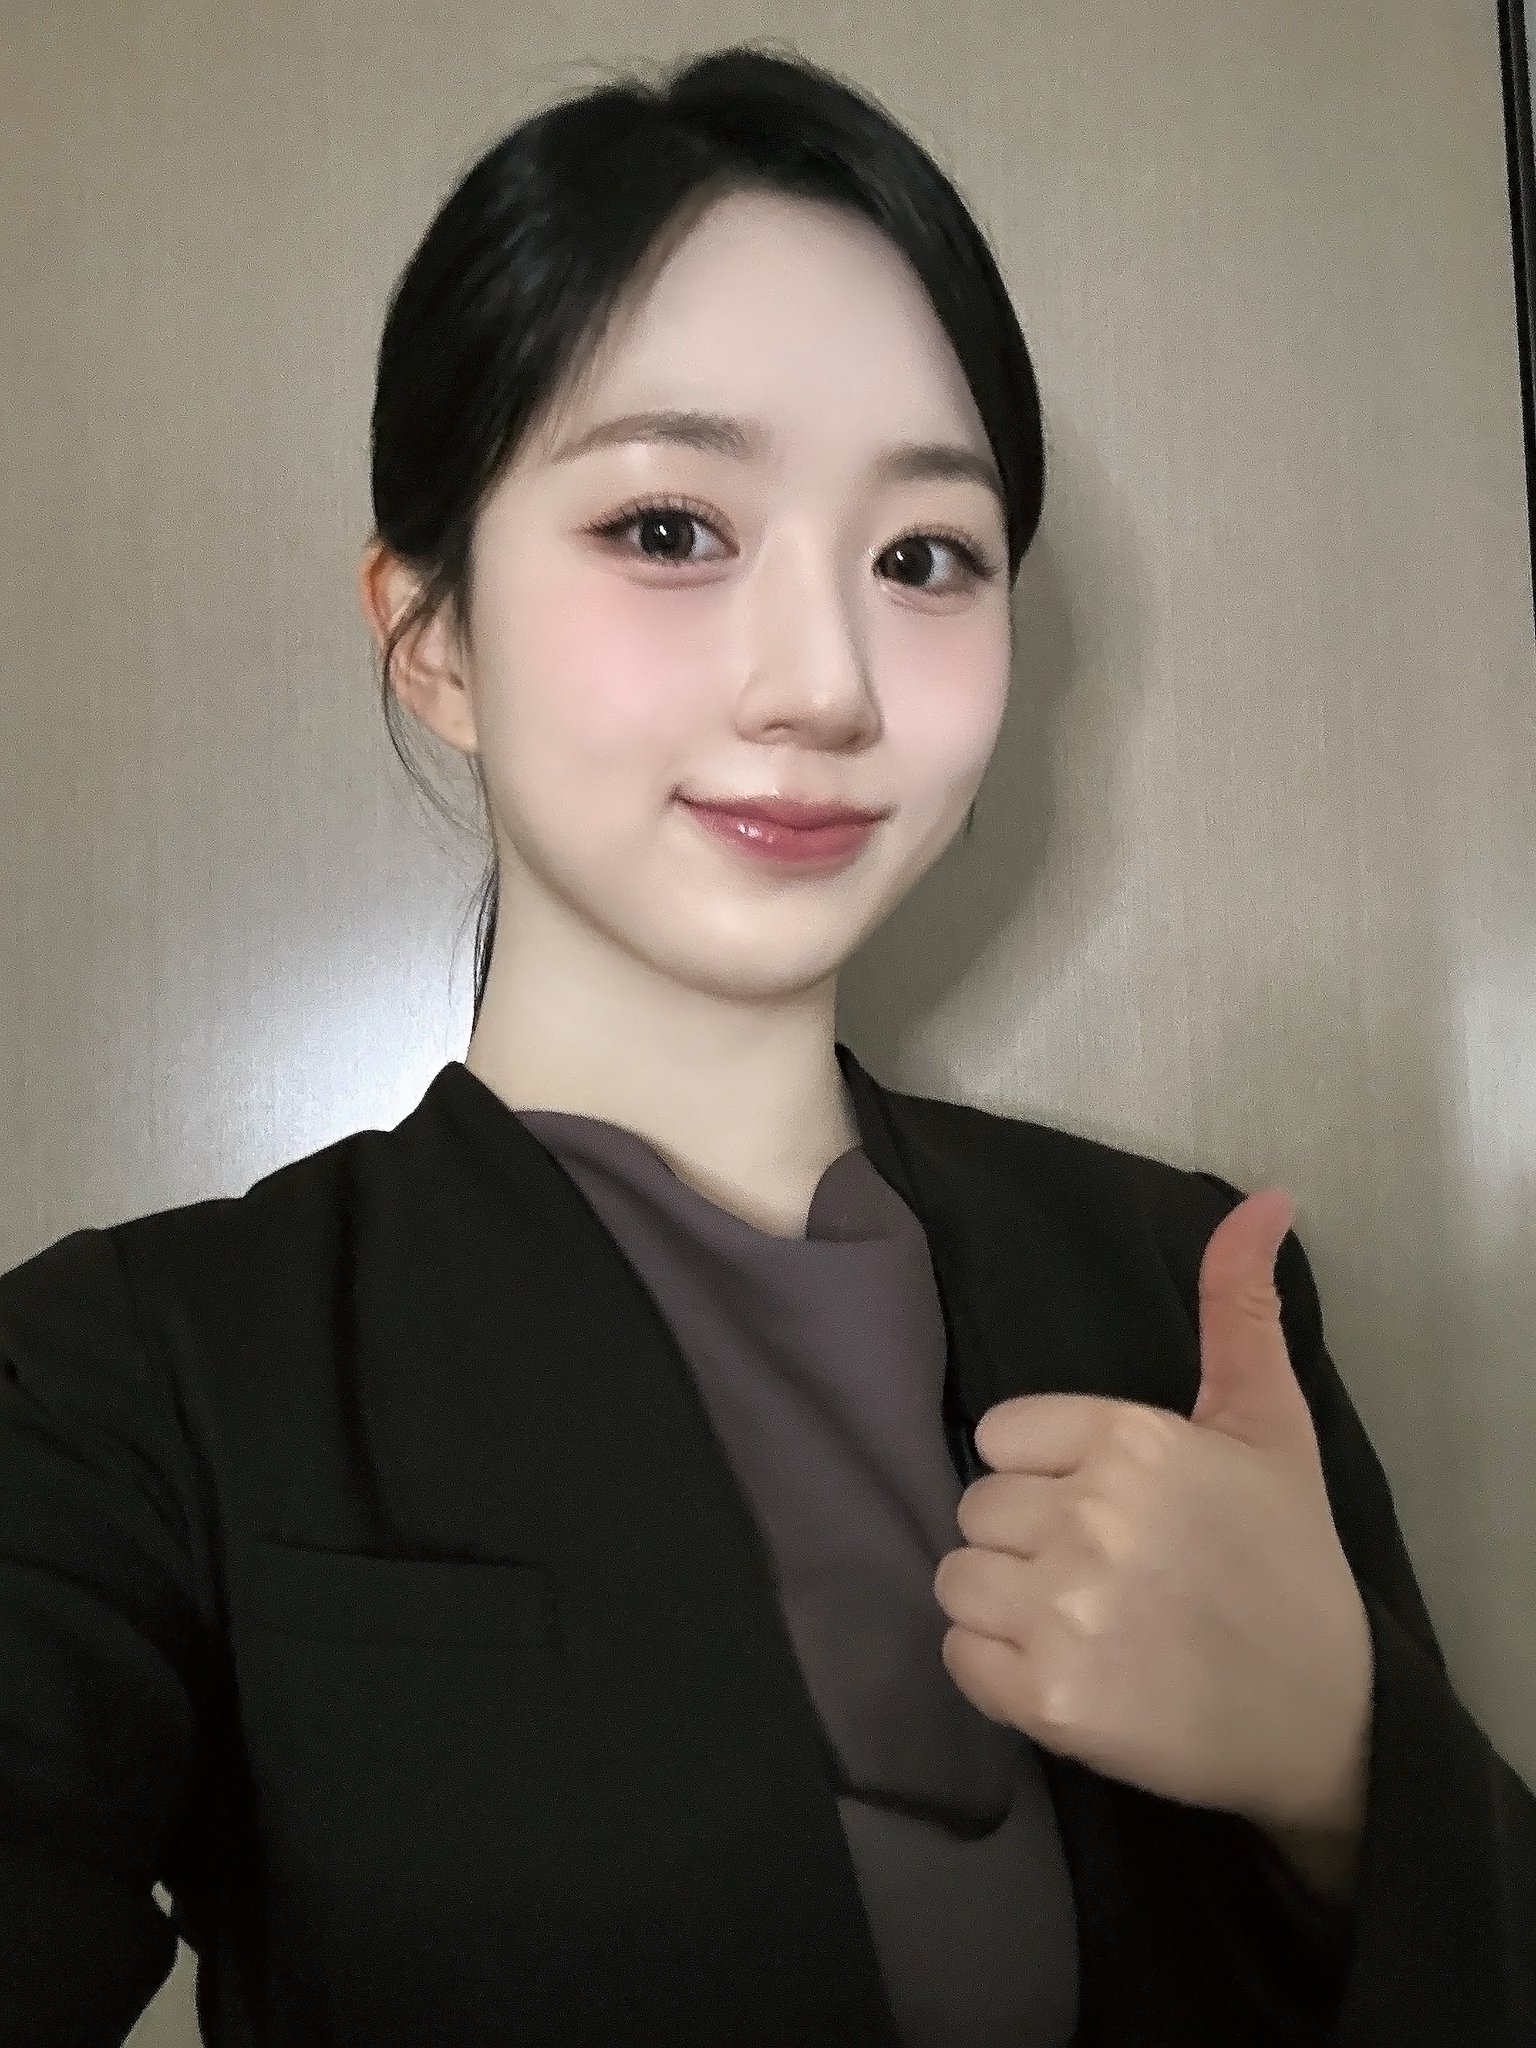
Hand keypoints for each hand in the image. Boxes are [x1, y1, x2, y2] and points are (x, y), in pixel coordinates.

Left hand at [932, 1189, 1373, 1836]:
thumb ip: (1240, 1311)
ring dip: (1002, 1603)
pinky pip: (957, 1658)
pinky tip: (1064, 1670)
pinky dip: (996, 1670)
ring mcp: (1061, 1613)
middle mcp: (1085, 1518)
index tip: (1103, 1507)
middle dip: (1025, 1537)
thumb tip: (1262, 1198)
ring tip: (1077, 1620)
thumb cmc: (1289, 1563)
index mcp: (1128, 1441)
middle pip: (976, 1507)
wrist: (1326, 1719)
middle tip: (1099, 1572)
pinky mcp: (1046, 1700)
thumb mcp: (1269, 1427)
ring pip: (956, 1578)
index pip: (1000, 1435)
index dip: (1043, 1471)